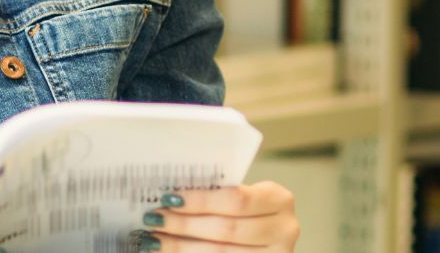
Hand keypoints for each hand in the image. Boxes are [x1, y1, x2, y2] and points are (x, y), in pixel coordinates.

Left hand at [137, 181, 299, 250]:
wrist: (261, 235)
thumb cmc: (243, 210)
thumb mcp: (238, 195)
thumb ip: (214, 193)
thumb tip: (169, 194)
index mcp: (279, 200)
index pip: (236, 199)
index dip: (200, 200)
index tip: (169, 198)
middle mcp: (285, 230)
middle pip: (227, 229)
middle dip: (185, 224)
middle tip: (154, 219)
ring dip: (181, 246)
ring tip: (154, 238)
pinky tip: (169, 252)